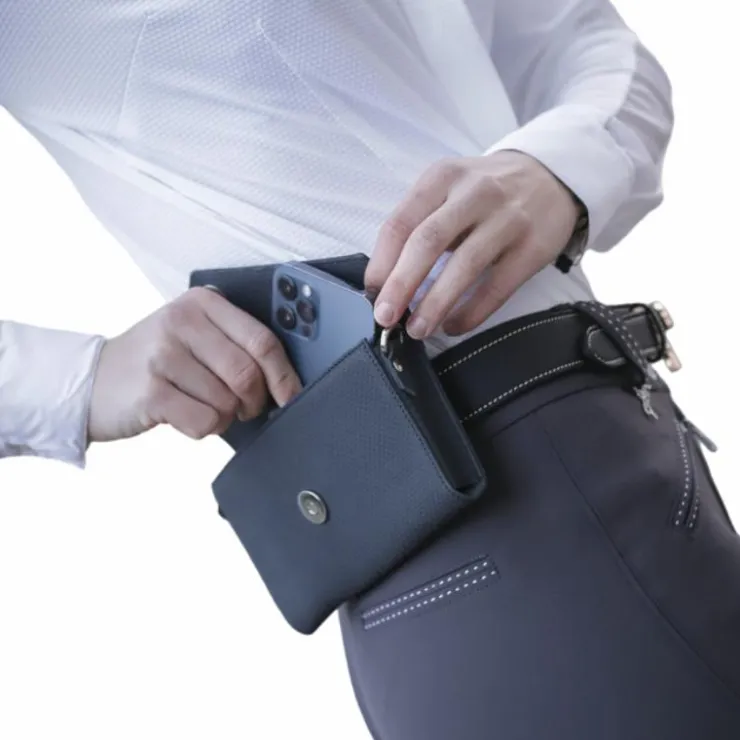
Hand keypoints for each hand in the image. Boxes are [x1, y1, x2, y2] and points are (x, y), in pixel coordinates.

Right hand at [87, 287, 301, 442]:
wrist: (92, 379)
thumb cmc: (156, 359)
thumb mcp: (192, 333)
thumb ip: (234, 342)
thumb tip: (286, 379)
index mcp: (202, 302)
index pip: (262, 340)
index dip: (284, 375)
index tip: (291, 396)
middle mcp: (181, 321)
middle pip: (248, 374)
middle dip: (255, 401)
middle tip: (246, 408)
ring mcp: (163, 355)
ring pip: (228, 402)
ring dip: (226, 416)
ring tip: (205, 406)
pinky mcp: (150, 391)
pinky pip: (204, 421)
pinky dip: (205, 428)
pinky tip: (187, 415)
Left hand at [365, 150, 579, 338]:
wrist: (550, 178)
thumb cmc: (484, 193)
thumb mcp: (448, 190)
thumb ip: (419, 224)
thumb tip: (385, 281)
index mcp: (443, 177)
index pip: (402, 222)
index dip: (382, 262)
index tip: (372, 293)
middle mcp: (474, 192)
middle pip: (428, 242)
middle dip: (402, 284)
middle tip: (386, 317)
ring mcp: (507, 218)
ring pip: (464, 265)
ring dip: (436, 303)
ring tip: (419, 329)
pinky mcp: (533, 247)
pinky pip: (497, 286)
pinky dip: (473, 312)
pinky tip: (454, 326)